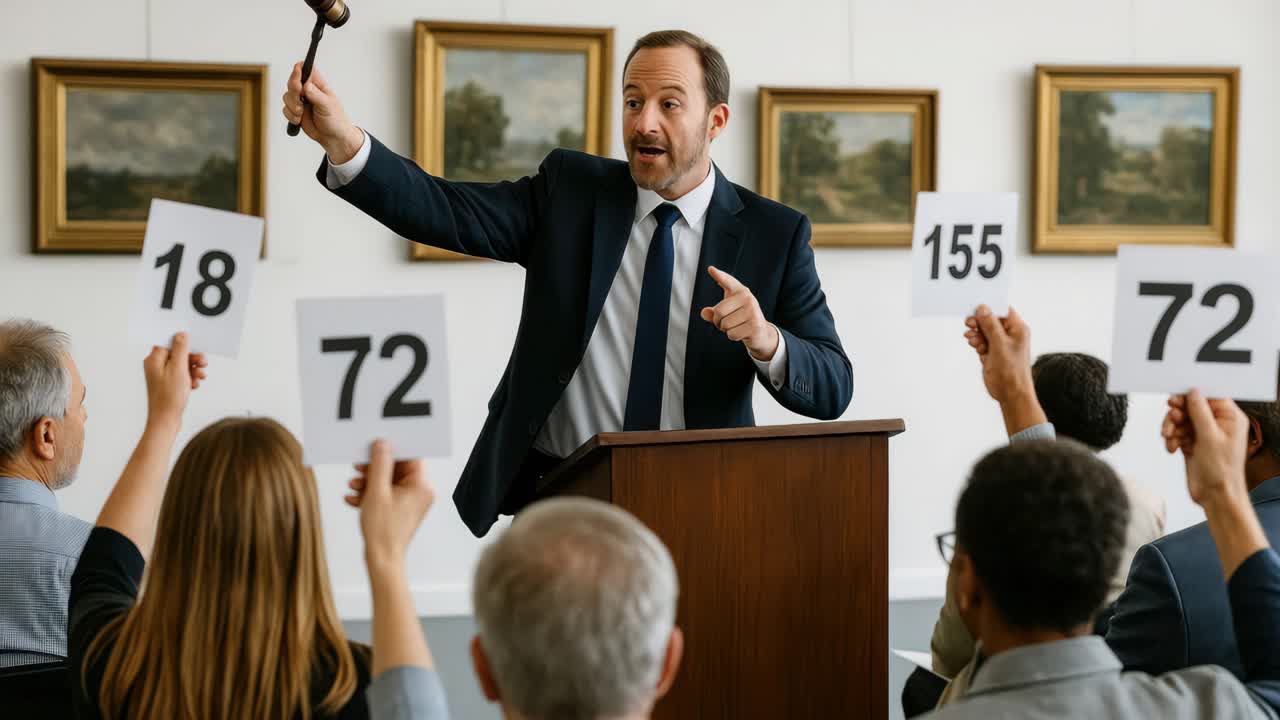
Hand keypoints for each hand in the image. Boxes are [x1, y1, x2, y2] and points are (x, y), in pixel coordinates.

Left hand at [142, 333, 205, 429]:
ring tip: (200, 376)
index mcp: (154, 359)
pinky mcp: (169, 384)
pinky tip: (194, 384)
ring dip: (194, 369)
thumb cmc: (168, 397)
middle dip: (192, 358)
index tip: (194, 346)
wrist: (166, 420)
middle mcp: (156, 365)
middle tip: (202, 363)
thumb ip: (180, 349)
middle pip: (178, 353)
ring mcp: (162, 375)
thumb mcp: (178, 369)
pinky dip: (190, 378)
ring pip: (182, 364)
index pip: (169, 342)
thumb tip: (181, 334)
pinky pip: (182, 375)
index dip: (184, 344)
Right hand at [282, 63, 362, 162]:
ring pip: (286, 96)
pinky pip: (285, 110)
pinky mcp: (295, 112)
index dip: (298, 70)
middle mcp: (308, 90)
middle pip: (292, 82)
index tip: (297, 74)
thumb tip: (306, 85)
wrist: (333, 138)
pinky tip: (300, 120)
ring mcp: (300, 101)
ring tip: (301, 113)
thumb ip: (316, 95)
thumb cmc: (336, 120)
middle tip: (300, 98)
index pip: (305, 69)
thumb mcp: (328, 105)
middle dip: (293, 91)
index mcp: (318, 84)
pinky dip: (291, 116)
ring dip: (292, 106)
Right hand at [346, 440, 434, 568]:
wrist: (382, 561)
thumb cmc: (384, 532)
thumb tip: (382, 444)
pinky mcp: (399, 510)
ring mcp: (409, 502)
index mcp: (421, 486)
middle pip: (397, 469)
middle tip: (359, 466)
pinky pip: (385, 495)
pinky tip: (353, 498)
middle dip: (375, 468)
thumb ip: (380, 465)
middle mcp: (419, 493)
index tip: (376, 446)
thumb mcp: (377, 492)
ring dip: (368, 481)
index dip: (392, 449)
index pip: (411, 457)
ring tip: (353, 485)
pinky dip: (369, 495)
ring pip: (388, 482)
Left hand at [699, 266, 778, 360]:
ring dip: (726, 330)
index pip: (728, 282)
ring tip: (736, 326)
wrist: (761, 333)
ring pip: (725, 325)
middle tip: (726, 323)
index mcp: (740, 291)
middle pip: (718, 311)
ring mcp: (752, 312)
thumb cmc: (740, 319)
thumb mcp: (726, 313)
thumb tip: (704, 312)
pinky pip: (732, 334)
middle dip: (717, 322)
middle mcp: (748, 298)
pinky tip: (742, 332)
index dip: (720, 275)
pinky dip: (733, 336)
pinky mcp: (755, 326)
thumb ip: (713, 312)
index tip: (710, 269)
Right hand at [964, 305, 1033, 403]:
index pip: (1003, 310)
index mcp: (1018, 329)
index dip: (990, 308)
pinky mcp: (993, 353)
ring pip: (984, 331)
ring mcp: (1001, 344)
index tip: (975, 308)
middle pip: (991, 320)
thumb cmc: (1012, 370)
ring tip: (971, 339)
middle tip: (969, 324)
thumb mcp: (999, 344)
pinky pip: (982, 342)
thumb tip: (983, 308)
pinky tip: (975, 347)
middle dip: (979, 322)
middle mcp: (1010, 335)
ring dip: (976, 333)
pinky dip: (977, 343)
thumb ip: (990, 325)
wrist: (1010, 393)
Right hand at [1163, 390, 1249, 505]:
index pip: (1209, 397)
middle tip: (1171, 419)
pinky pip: (1177, 433)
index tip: (1176, 400)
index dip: (1191, 396)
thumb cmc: (1222, 470)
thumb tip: (1193, 392)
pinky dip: (1172, 439)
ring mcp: (1204, 434)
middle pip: (1191, 407)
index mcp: (1230, 418)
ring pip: (1181, 420)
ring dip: (1172, 428)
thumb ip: (1200, 412)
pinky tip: (1172, 447)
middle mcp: (1217, 424)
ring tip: (1169, 438)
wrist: (1215, 495)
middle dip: (1177, 414)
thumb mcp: (1210, 437)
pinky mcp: (1192, 444)